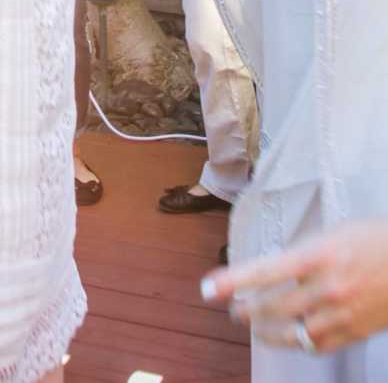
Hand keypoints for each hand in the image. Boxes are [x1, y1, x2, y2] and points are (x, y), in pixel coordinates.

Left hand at [201, 220, 387, 353]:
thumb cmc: (372, 239)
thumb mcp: (333, 233)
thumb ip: (303, 251)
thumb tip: (275, 266)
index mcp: (318, 255)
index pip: (264, 270)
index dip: (232, 281)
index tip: (207, 289)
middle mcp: (326, 287)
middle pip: (271, 308)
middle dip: (245, 309)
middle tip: (234, 308)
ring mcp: (341, 314)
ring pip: (290, 333)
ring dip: (266, 331)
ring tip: (254, 325)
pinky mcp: (354, 333)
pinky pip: (316, 346)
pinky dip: (297, 342)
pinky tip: (290, 335)